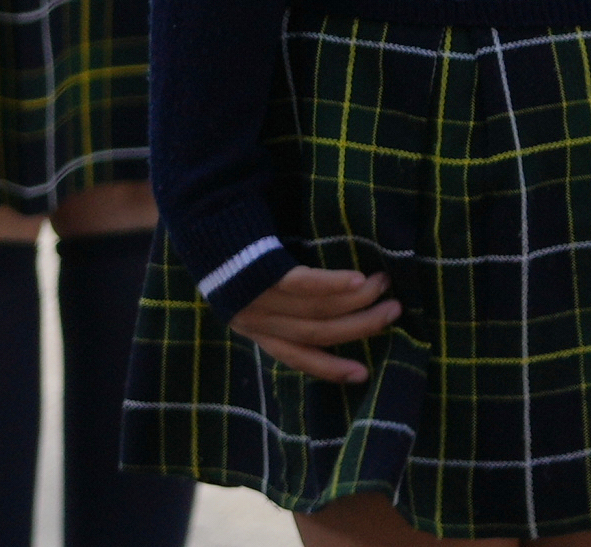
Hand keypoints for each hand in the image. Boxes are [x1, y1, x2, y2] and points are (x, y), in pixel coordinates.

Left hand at [226, 261, 400, 381]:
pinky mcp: (262, 271)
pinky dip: (335, 284)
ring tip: (384, 285)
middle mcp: (255, 319)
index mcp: (254, 327)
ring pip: (318, 310)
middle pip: (318, 332)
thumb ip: (278, 307)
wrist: (196, 216)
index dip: (329, 368)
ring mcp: (258, 296)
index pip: (295, 356)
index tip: (363, 374)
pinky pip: (305, 284)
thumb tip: (325, 315)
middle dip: (361, 325)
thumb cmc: (230, 253)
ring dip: (358, 300)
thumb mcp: (248, 290)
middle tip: (394, 312)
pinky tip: (360, 279)